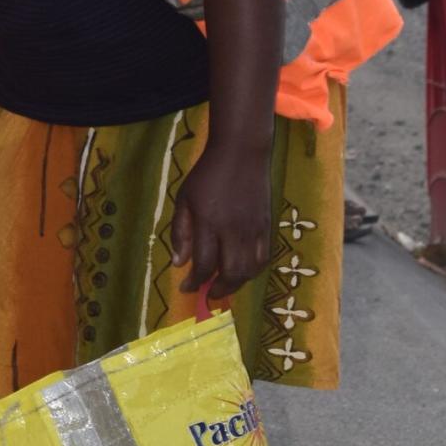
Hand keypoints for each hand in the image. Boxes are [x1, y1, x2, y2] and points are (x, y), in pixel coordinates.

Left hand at [171, 141, 274, 301]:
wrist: (241, 153)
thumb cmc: (207, 175)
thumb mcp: (184, 200)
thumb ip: (180, 232)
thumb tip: (179, 264)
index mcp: (209, 223)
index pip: (204, 263)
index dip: (195, 282)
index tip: (187, 288)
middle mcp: (233, 230)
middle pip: (231, 273)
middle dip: (218, 289)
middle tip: (207, 293)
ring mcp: (253, 229)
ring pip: (249, 269)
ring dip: (236, 284)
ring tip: (223, 285)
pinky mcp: (266, 226)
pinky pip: (263, 258)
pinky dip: (252, 271)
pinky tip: (241, 272)